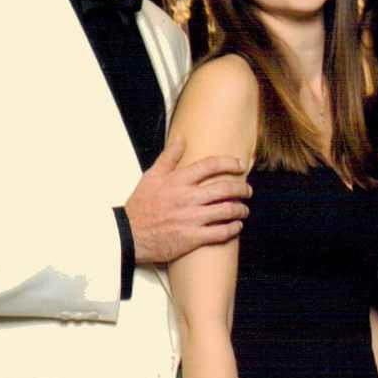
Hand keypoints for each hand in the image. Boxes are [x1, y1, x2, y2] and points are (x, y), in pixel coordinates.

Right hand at [126, 138, 251, 265]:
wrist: (129, 235)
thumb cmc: (140, 207)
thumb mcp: (151, 176)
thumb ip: (168, 157)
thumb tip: (181, 140)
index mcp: (178, 181)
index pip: (210, 165)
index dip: (229, 163)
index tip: (239, 165)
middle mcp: (188, 198)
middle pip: (225, 188)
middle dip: (242, 188)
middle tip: (247, 190)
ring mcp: (191, 218)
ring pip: (227, 210)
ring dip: (240, 209)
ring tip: (244, 209)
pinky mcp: (192, 237)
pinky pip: (220, 233)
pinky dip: (233, 229)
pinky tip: (236, 227)